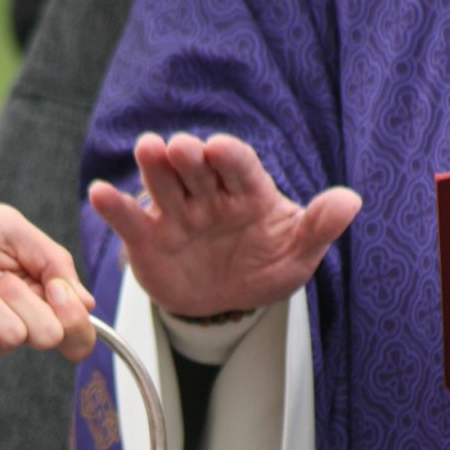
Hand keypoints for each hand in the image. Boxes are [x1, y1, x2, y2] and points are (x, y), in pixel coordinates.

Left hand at [0, 200, 95, 365]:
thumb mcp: (10, 230)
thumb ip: (54, 262)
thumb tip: (88, 303)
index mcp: (34, 299)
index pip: (75, 332)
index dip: (75, 317)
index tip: (55, 291)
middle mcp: (14, 324)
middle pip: (52, 334)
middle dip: (26, 297)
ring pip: (15, 334)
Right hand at [88, 132, 361, 315]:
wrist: (226, 302)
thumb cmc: (264, 267)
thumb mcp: (298, 253)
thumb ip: (318, 226)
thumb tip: (350, 200)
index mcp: (247, 191)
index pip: (239, 166)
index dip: (229, 156)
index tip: (219, 149)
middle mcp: (208, 195)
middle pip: (196, 168)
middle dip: (189, 156)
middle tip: (182, 147)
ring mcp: (177, 214)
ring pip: (163, 184)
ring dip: (154, 166)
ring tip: (147, 149)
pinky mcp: (149, 238)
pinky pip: (129, 220)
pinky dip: (113, 206)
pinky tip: (99, 194)